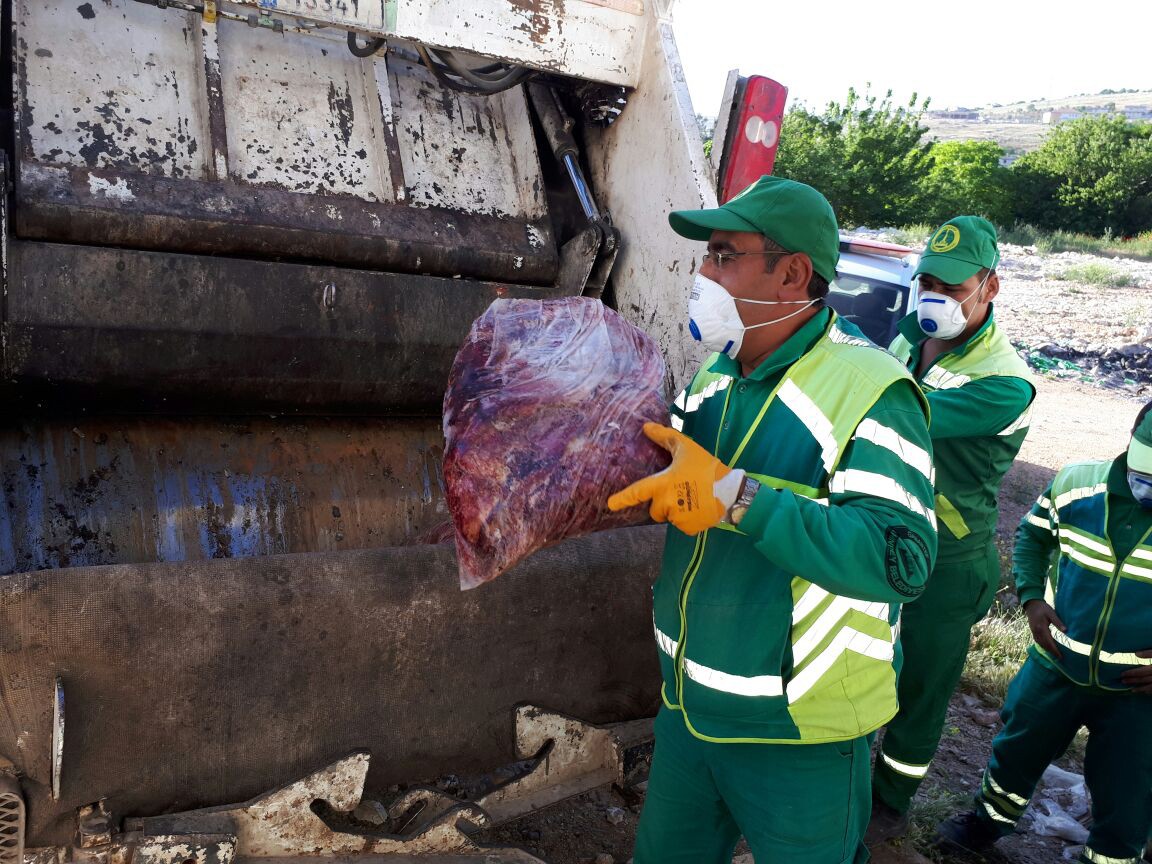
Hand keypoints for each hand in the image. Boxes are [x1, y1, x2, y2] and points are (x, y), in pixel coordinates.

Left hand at [607, 423, 732, 535]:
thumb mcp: (686, 448)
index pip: (637, 492)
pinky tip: (699, 508)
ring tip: (694, 499)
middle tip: (681, 492)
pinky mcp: (688, 528)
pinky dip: (688, 519)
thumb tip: (645, 427)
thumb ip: (664, 437)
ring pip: (669, 517)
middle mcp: (666, 503)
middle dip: (663, 503)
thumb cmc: (707, 468)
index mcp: (662, 485)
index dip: (621, 499)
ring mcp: (677, 518)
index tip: (610, 505)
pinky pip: (682, 525)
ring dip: (677, 510)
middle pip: (655, 509)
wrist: (731, 491)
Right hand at [1023, 600, 1064, 658]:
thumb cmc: (1043, 608)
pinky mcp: (1033, 630)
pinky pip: (1038, 640)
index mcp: (1041, 628)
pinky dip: (1043, 645)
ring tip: (1054, 654)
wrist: (1031, 604)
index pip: (1049, 642)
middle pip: (1044, 644)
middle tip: (1059, 658)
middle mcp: (1036, 631)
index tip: (1060, 656)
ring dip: (1047, 649)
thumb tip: (1066, 631)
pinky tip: (1047, 647)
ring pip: (1040, 643)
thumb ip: (1058, 622)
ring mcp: (1033, 631)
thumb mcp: (1051, 613)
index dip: (1055, 650)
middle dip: (1051, 652)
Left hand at [1120, 650, 1151, 692]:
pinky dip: (1150, 691)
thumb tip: (1136, 654)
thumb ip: (1149, 653)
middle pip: (1143, 679)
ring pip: (1150, 687)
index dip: (1131, 673)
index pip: (1141, 672)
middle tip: (1123, 681)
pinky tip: (1145, 692)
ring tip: (1132, 690)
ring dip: (1140, 689)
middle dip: (1133, 680)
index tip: (1122, 674)